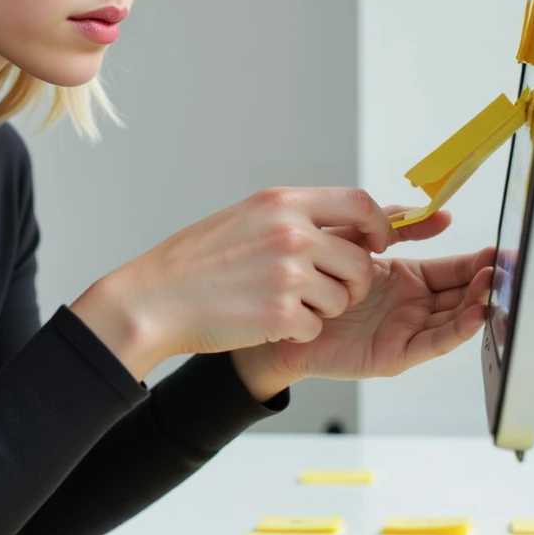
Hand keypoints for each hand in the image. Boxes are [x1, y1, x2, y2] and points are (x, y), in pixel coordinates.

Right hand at [71, 187, 394, 383]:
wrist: (152, 300)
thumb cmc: (194, 262)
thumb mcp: (246, 218)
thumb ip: (295, 218)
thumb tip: (352, 224)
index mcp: (282, 203)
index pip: (359, 204)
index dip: (380, 226)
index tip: (380, 243)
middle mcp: (291, 234)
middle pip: (361, 262)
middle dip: (352, 284)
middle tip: (325, 291)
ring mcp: (287, 275)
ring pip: (341, 300)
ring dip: (320, 309)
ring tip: (279, 303)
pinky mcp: (281, 315)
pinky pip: (315, 327)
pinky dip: (296, 331)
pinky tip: (264, 322)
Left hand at [234, 224, 495, 391]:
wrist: (281, 314)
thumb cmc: (315, 278)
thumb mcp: (358, 240)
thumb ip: (398, 226)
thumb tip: (440, 213)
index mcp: (410, 280)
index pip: (456, 270)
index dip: (480, 261)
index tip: (502, 250)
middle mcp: (414, 307)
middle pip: (462, 294)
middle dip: (486, 282)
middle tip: (506, 268)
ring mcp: (407, 331)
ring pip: (454, 318)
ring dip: (477, 303)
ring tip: (493, 286)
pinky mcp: (396, 353)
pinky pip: (434, 342)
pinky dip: (458, 329)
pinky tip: (474, 314)